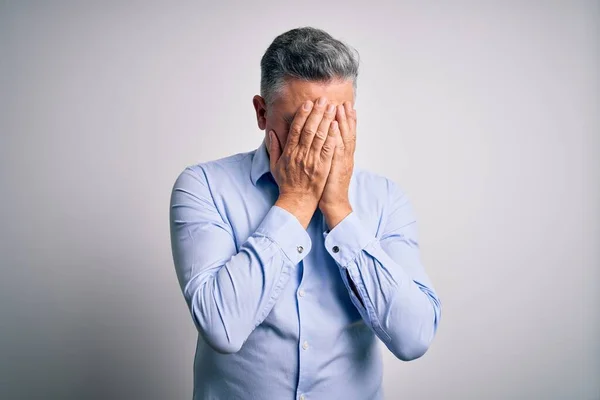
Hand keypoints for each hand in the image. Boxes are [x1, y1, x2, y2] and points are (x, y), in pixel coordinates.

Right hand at [269, 97, 339, 228]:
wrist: (297, 201)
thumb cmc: (286, 184)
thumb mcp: (275, 165)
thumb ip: (274, 148)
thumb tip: (273, 133)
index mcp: (290, 152)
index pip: (296, 129)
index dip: (303, 114)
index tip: (308, 103)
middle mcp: (301, 154)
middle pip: (310, 129)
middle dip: (317, 112)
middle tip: (323, 99)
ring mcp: (313, 161)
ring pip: (320, 136)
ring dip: (327, 120)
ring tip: (332, 107)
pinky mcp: (323, 167)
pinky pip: (329, 150)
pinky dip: (333, 136)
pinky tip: (337, 126)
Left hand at [319, 101, 356, 229]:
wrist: (335, 204)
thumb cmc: (328, 187)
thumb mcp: (331, 168)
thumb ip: (329, 154)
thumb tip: (327, 142)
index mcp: (343, 156)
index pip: (346, 134)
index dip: (347, 120)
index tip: (345, 106)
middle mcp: (345, 157)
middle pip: (347, 133)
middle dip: (346, 116)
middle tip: (345, 101)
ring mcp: (342, 162)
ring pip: (343, 138)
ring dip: (342, 122)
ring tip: (341, 107)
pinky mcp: (336, 168)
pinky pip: (336, 150)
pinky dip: (336, 137)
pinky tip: (333, 126)